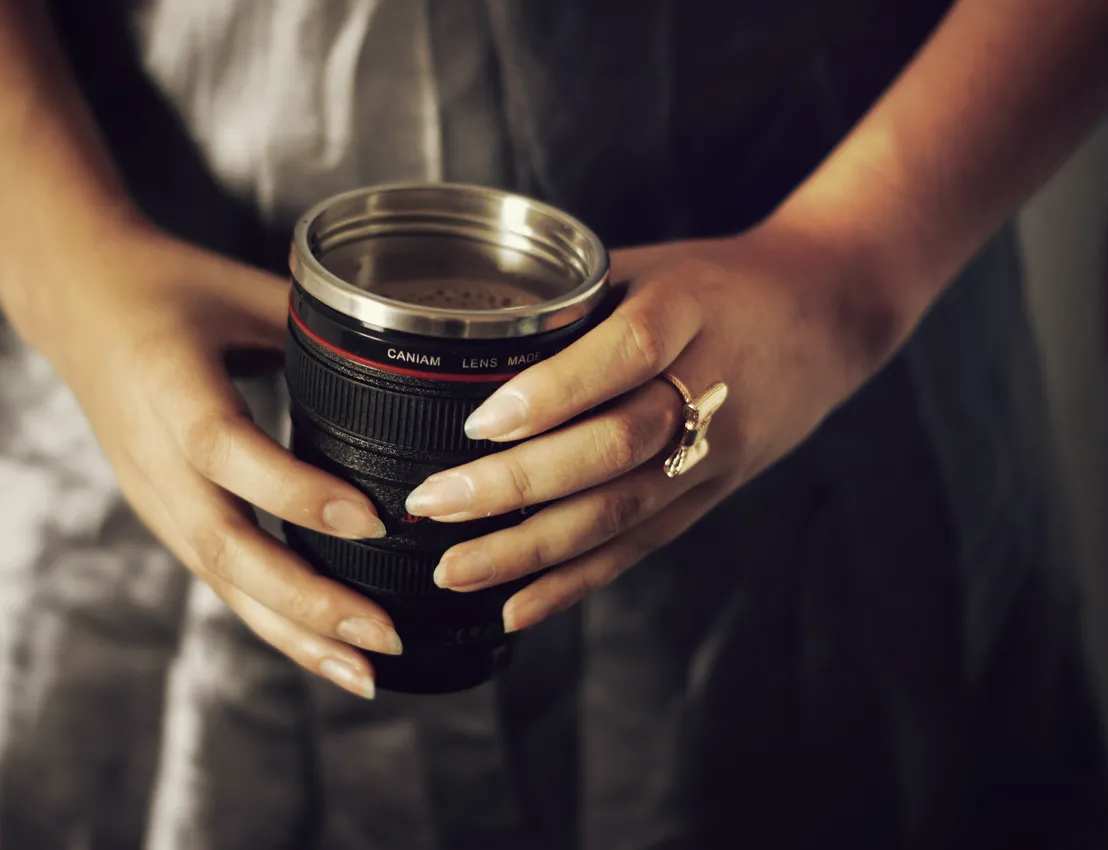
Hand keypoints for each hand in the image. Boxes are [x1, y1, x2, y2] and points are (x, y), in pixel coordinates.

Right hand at [34, 226, 400, 698]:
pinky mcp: (161, 512)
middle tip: (384, 634)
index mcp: (169, 384)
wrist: (75, 300)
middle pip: (222, 544)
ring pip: (219, 578)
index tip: (371, 520)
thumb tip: (414, 356)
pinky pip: (216, 575)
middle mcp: (152, 454)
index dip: (295, 491)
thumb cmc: (167, 285)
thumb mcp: (241, 288)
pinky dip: (270, 617)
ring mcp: (151, 492)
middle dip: (306, 600)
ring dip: (292, 631)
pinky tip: (321, 648)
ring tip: (363, 671)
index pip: (226, 449)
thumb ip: (320, 326)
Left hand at [405, 222, 892, 631]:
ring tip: (451, 569)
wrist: (825, 318)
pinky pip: (638, 547)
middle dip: (517, 483)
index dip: (555, 392)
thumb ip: (568, 301)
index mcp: (689, 310)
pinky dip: (574, 583)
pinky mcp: (708, 497)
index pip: (626, 353)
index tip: (479, 420)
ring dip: (531, 549)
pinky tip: (513, 609)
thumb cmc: (713, 283)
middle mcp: (709, 388)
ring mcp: (715, 453)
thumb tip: (455, 338)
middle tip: (432, 503)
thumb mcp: (648, 266)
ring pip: (621, 509)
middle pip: (616, 446)